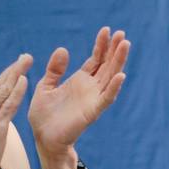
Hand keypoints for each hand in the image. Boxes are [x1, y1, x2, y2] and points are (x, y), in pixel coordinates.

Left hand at [28, 27, 128, 162]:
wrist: (44, 139)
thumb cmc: (44, 116)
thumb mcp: (45, 86)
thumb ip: (55, 70)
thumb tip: (63, 49)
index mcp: (79, 80)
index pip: (95, 59)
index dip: (101, 45)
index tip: (106, 30)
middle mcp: (90, 88)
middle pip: (107, 65)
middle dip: (114, 50)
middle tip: (122, 33)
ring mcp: (93, 99)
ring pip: (110, 77)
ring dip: (118, 62)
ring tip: (125, 45)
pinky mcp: (93, 111)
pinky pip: (106, 98)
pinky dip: (114, 87)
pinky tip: (120, 75)